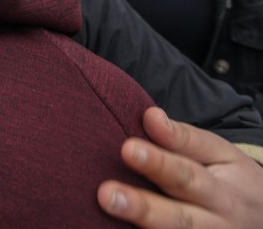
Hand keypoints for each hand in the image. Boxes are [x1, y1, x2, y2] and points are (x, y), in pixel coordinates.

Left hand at [98, 107, 262, 227]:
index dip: (158, 159)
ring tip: (108, 205)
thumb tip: (150, 116)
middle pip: (180, 213)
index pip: (188, 171)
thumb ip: (183, 138)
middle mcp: (218, 217)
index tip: (127, 147)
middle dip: (143, 204)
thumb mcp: (220, 155)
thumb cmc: (229, 179)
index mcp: (224, 185)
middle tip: (106, 192)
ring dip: (142, 222)